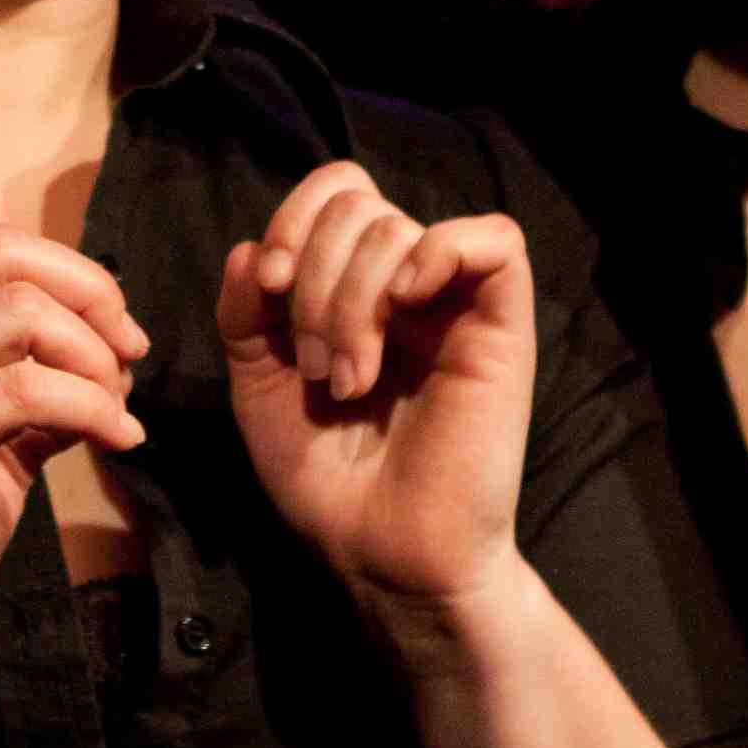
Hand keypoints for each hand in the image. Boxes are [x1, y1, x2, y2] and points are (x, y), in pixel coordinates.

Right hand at [0, 227, 149, 702]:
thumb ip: (28, 405)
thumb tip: (106, 372)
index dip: (75, 277)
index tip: (119, 337)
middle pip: (6, 255)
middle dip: (92, 295)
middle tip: (130, 360)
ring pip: (19, 310)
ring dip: (93, 355)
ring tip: (117, 412)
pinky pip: (22, 390)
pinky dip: (88, 406)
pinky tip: (115, 441)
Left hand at [217, 163, 534, 629]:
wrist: (382, 554)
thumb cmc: (326, 480)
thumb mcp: (259, 387)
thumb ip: (245, 314)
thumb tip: (250, 249)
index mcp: (355, 287)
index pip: (336, 193)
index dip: (294, 219)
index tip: (271, 287)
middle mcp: (407, 285)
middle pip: (357, 206)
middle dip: (315, 281)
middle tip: (317, 368)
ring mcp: (456, 304)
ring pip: (400, 227)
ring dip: (353, 302)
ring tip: (352, 380)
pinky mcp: (502, 328)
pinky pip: (495, 240)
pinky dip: (439, 252)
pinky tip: (407, 304)